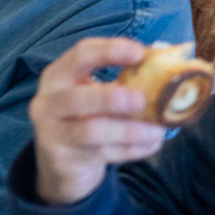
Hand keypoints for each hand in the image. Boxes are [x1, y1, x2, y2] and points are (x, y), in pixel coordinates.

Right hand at [28, 37, 166, 205]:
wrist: (61, 164)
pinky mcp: (63, 160)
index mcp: (57, 77)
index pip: (80, 55)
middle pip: (76, 98)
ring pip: (91, 131)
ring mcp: (51, 134)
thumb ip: (123, 82)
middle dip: (111, 98)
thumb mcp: (94, 96)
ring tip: (157, 132)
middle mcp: (48, 103)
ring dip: (129, 131)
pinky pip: (102, 154)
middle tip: (142, 99)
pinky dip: (132, 150)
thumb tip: (166, 64)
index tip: (140, 53)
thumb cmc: (84, 119)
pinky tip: (152, 144)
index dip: (110, 50)